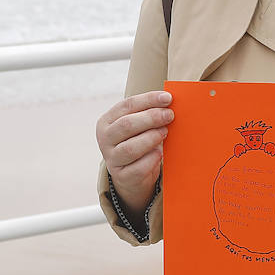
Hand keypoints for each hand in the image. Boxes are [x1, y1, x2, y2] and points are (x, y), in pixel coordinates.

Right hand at [95, 91, 172, 213]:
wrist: (133, 174)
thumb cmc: (139, 140)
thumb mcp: (140, 125)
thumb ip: (149, 113)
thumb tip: (170, 102)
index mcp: (107, 121)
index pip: (127, 105)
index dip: (148, 100)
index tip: (168, 98)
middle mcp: (105, 140)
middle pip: (127, 125)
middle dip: (151, 118)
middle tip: (169, 115)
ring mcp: (112, 159)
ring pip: (131, 148)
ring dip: (152, 138)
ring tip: (165, 132)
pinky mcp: (122, 176)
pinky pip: (139, 167)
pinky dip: (152, 159)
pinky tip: (160, 153)